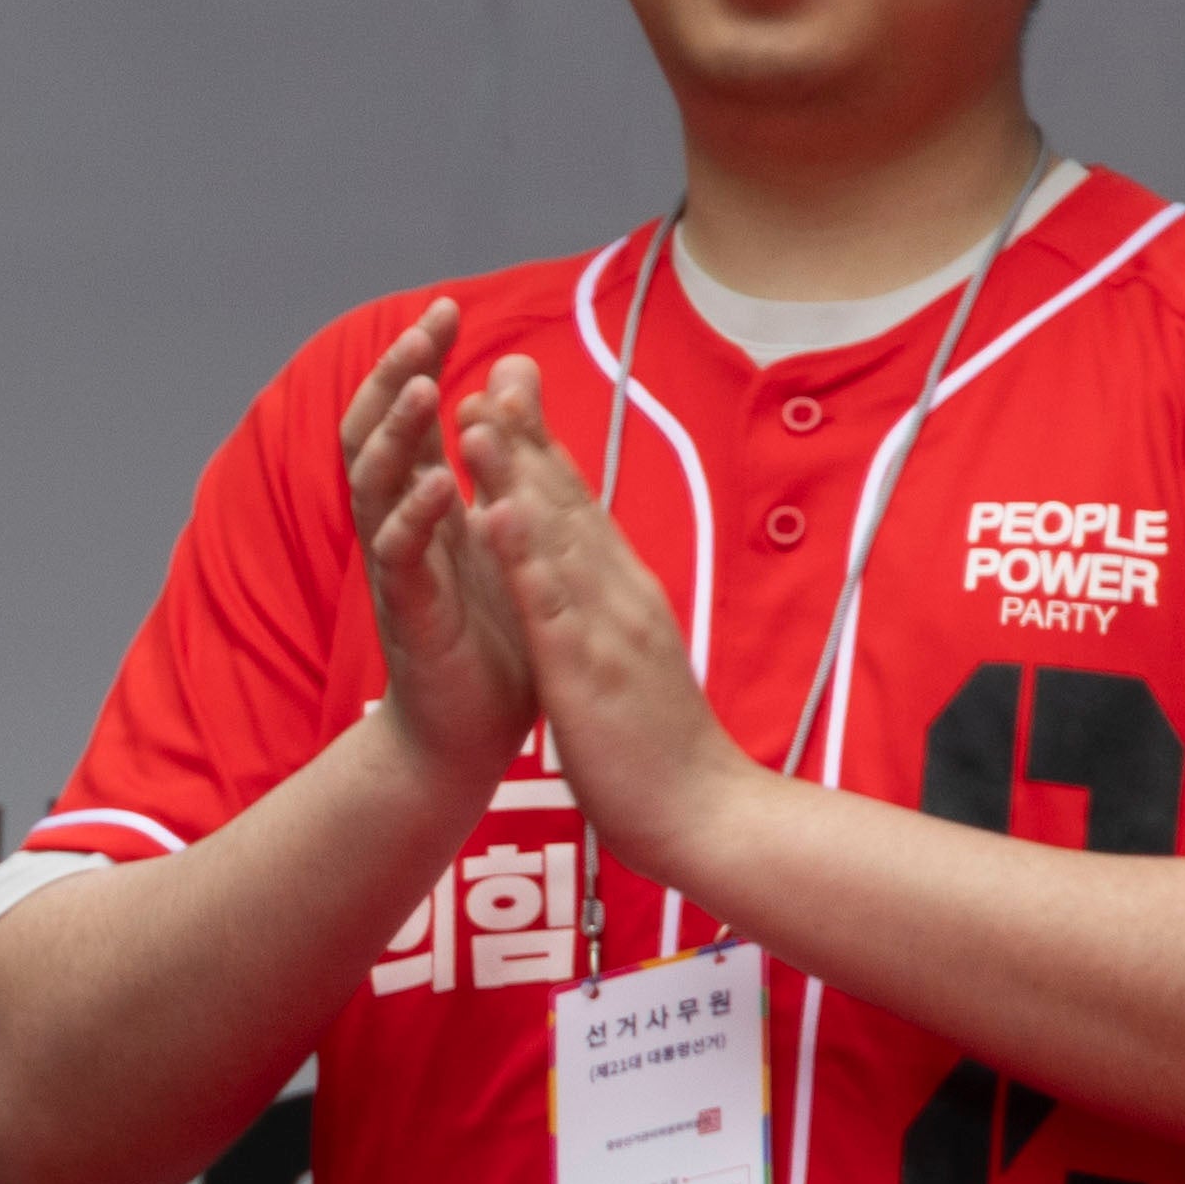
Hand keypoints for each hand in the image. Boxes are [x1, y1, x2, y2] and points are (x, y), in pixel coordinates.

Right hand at [336, 304, 536, 808]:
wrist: (469, 738)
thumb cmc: (487, 637)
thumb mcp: (499, 529)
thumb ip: (498, 457)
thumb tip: (507, 372)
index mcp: (419, 507)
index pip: (401, 416)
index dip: (415, 360)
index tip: (444, 309)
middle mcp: (396, 531)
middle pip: (370, 436)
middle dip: (394, 376)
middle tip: (425, 329)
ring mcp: (396, 573)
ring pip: (374, 488)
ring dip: (398, 435)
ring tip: (426, 387)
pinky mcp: (410, 619)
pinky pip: (400, 561)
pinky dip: (416, 519)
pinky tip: (440, 486)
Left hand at [453, 364, 761, 887]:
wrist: (707, 815)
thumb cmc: (661, 746)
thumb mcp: (633, 658)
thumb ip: (613, 610)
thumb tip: (597, 573)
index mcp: (625, 594)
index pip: (581, 507)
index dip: (544, 447)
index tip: (511, 390)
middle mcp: (620, 594)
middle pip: (569, 501)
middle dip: (526, 435)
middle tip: (493, 368)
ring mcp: (608, 627)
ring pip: (556, 538)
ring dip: (516, 474)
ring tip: (477, 416)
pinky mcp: (591, 671)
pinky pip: (551, 607)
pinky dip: (523, 557)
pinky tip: (493, 516)